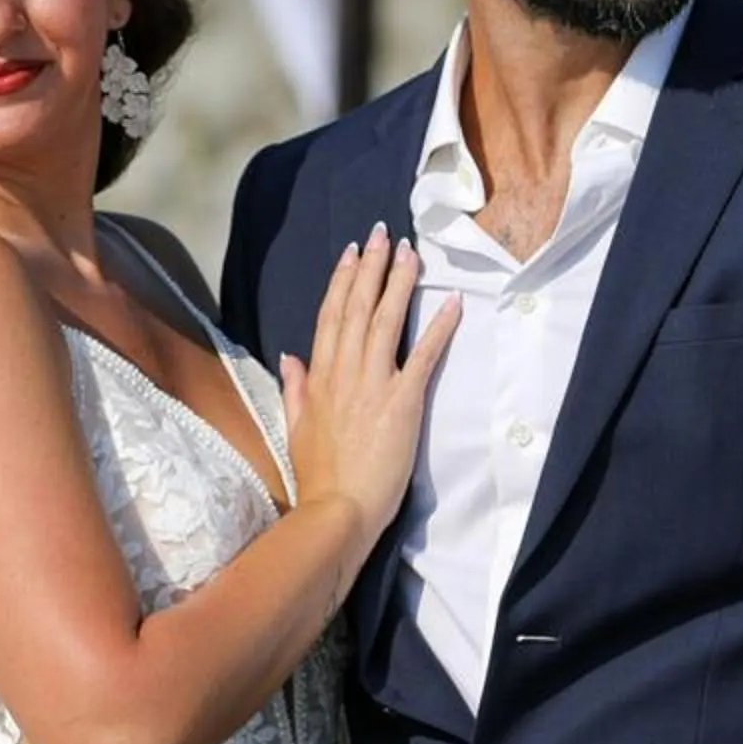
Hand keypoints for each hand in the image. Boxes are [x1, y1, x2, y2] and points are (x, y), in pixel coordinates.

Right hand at [281, 224, 458, 571]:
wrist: (336, 510)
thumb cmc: (319, 477)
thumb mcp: (296, 428)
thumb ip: (295, 388)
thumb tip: (290, 356)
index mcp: (319, 378)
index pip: (331, 317)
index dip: (342, 281)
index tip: (351, 252)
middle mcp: (344, 373)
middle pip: (357, 308)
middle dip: (371, 267)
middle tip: (383, 233)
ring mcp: (373, 385)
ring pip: (385, 321)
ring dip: (399, 283)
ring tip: (410, 252)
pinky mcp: (402, 402)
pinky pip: (423, 357)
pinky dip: (438, 327)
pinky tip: (451, 301)